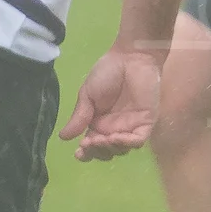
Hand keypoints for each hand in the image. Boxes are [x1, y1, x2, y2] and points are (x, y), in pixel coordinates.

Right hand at [61, 46, 164, 161]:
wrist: (130, 58)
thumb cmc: (108, 73)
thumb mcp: (87, 95)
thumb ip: (79, 117)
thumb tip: (63, 138)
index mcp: (99, 123)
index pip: (92, 146)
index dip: (86, 153)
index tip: (78, 152)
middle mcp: (115, 128)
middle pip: (107, 152)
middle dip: (96, 152)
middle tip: (88, 143)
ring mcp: (131, 126)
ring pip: (122, 149)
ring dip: (109, 148)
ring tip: (100, 139)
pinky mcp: (146, 121)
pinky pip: (138, 140)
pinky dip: (127, 143)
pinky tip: (115, 137)